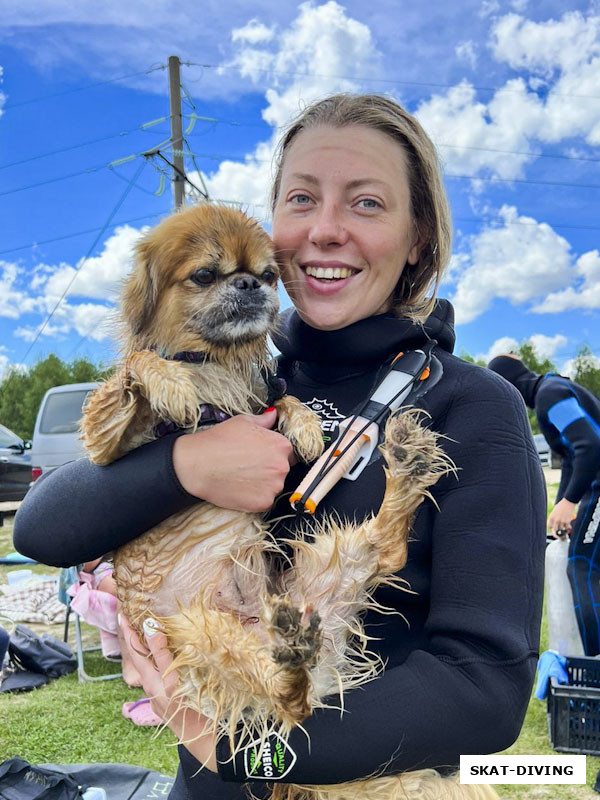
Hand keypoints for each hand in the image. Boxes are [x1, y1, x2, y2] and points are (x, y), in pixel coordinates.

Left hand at [119, 616, 216, 770]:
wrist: (209, 746)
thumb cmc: (197, 712)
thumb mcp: (176, 680)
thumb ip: (163, 655)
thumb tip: (149, 628)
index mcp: (154, 684)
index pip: (137, 653)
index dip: (130, 633)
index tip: (122, 615)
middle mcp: (154, 692)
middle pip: (140, 661)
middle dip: (135, 640)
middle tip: (130, 620)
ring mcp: (161, 699)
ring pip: (150, 670)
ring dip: (146, 651)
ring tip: (145, 634)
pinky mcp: (170, 703)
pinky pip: (159, 678)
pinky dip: (157, 663)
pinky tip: (164, 659)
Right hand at [172, 408, 293, 511]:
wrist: (196, 465)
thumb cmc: (217, 441)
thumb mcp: (242, 422)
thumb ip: (264, 420)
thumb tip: (273, 415)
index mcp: (281, 444)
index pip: (288, 452)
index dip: (274, 453)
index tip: (261, 455)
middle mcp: (282, 466)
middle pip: (283, 469)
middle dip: (269, 468)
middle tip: (248, 466)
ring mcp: (274, 486)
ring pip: (274, 486)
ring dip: (263, 483)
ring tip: (242, 476)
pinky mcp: (263, 503)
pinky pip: (265, 500)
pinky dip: (255, 496)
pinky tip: (240, 487)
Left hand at [547, 498, 576, 537]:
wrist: (568, 502)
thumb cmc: (561, 506)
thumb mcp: (554, 512)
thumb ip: (553, 518)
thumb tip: (554, 526)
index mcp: (551, 517)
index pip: (549, 527)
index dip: (551, 527)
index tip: (553, 527)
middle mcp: (556, 520)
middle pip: (555, 530)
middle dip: (557, 531)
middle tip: (559, 531)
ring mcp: (562, 521)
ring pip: (561, 529)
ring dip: (563, 529)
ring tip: (564, 526)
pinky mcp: (567, 522)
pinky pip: (567, 528)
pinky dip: (568, 528)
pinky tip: (568, 526)